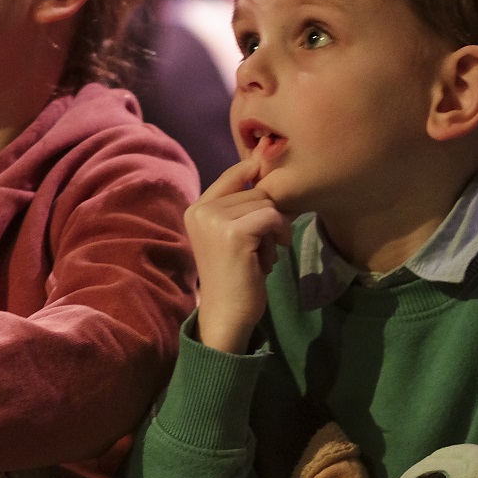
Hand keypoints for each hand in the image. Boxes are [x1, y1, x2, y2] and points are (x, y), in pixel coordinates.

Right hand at [186, 154, 290, 354]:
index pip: (234, 173)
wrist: (226, 315)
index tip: (274, 193)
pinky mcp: (234, 233)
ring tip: (263, 255)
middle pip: (256, 190)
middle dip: (269, 215)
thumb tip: (268, 162)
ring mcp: (215, 220)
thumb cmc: (235, 276)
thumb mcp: (232, 233)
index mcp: (197, 208)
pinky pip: (273, 216)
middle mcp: (201, 210)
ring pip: (267, 202)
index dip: (259, 175)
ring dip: (275, 228)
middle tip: (264, 247)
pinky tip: (273, 256)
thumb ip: (243, 204)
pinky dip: (281, 234)